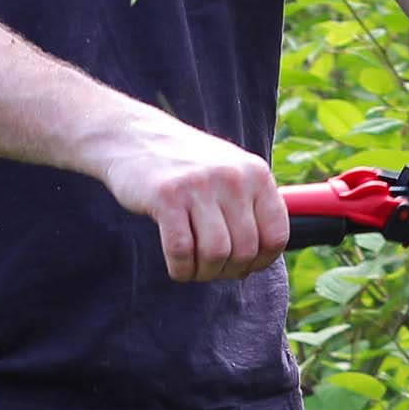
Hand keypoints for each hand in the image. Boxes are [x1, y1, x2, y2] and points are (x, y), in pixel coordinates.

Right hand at [96, 109, 290, 282]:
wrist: (131, 135)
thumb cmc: (186, 167)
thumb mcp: (231, 173)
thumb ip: (252, 209)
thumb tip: (260, 261)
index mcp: (256, 173)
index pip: (277, 236)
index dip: (261, 262)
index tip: (243, 266)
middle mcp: (232, 176)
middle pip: (245, 251)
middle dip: (229, 271)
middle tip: (212, 268)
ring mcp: (199, 184)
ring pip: (216, 255)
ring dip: (205, 274)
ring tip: (194, 268)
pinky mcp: (166, 196)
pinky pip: (182, 252)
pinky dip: (181, 270)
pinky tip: (178, 267)